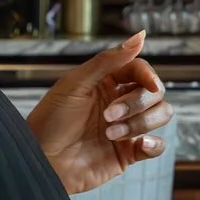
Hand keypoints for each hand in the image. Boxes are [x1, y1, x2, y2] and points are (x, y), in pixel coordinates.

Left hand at [27, 31, 170, 196]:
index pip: (140, 69)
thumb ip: (108, 61)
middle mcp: (119, 101)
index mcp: (106, 81)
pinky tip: (139, 145)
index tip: (148, 84)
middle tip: (109, 115)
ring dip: (140, 123)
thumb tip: (139, 36)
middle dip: (136, 103)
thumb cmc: (49, 122)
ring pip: (160, 115)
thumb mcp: (74, 85)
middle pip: (154, 93)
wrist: (39, 163)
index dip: (148, 75)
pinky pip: (156, 146)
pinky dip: (154, 144)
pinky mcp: (128, 153)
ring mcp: (126, 127)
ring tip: (111, 134)